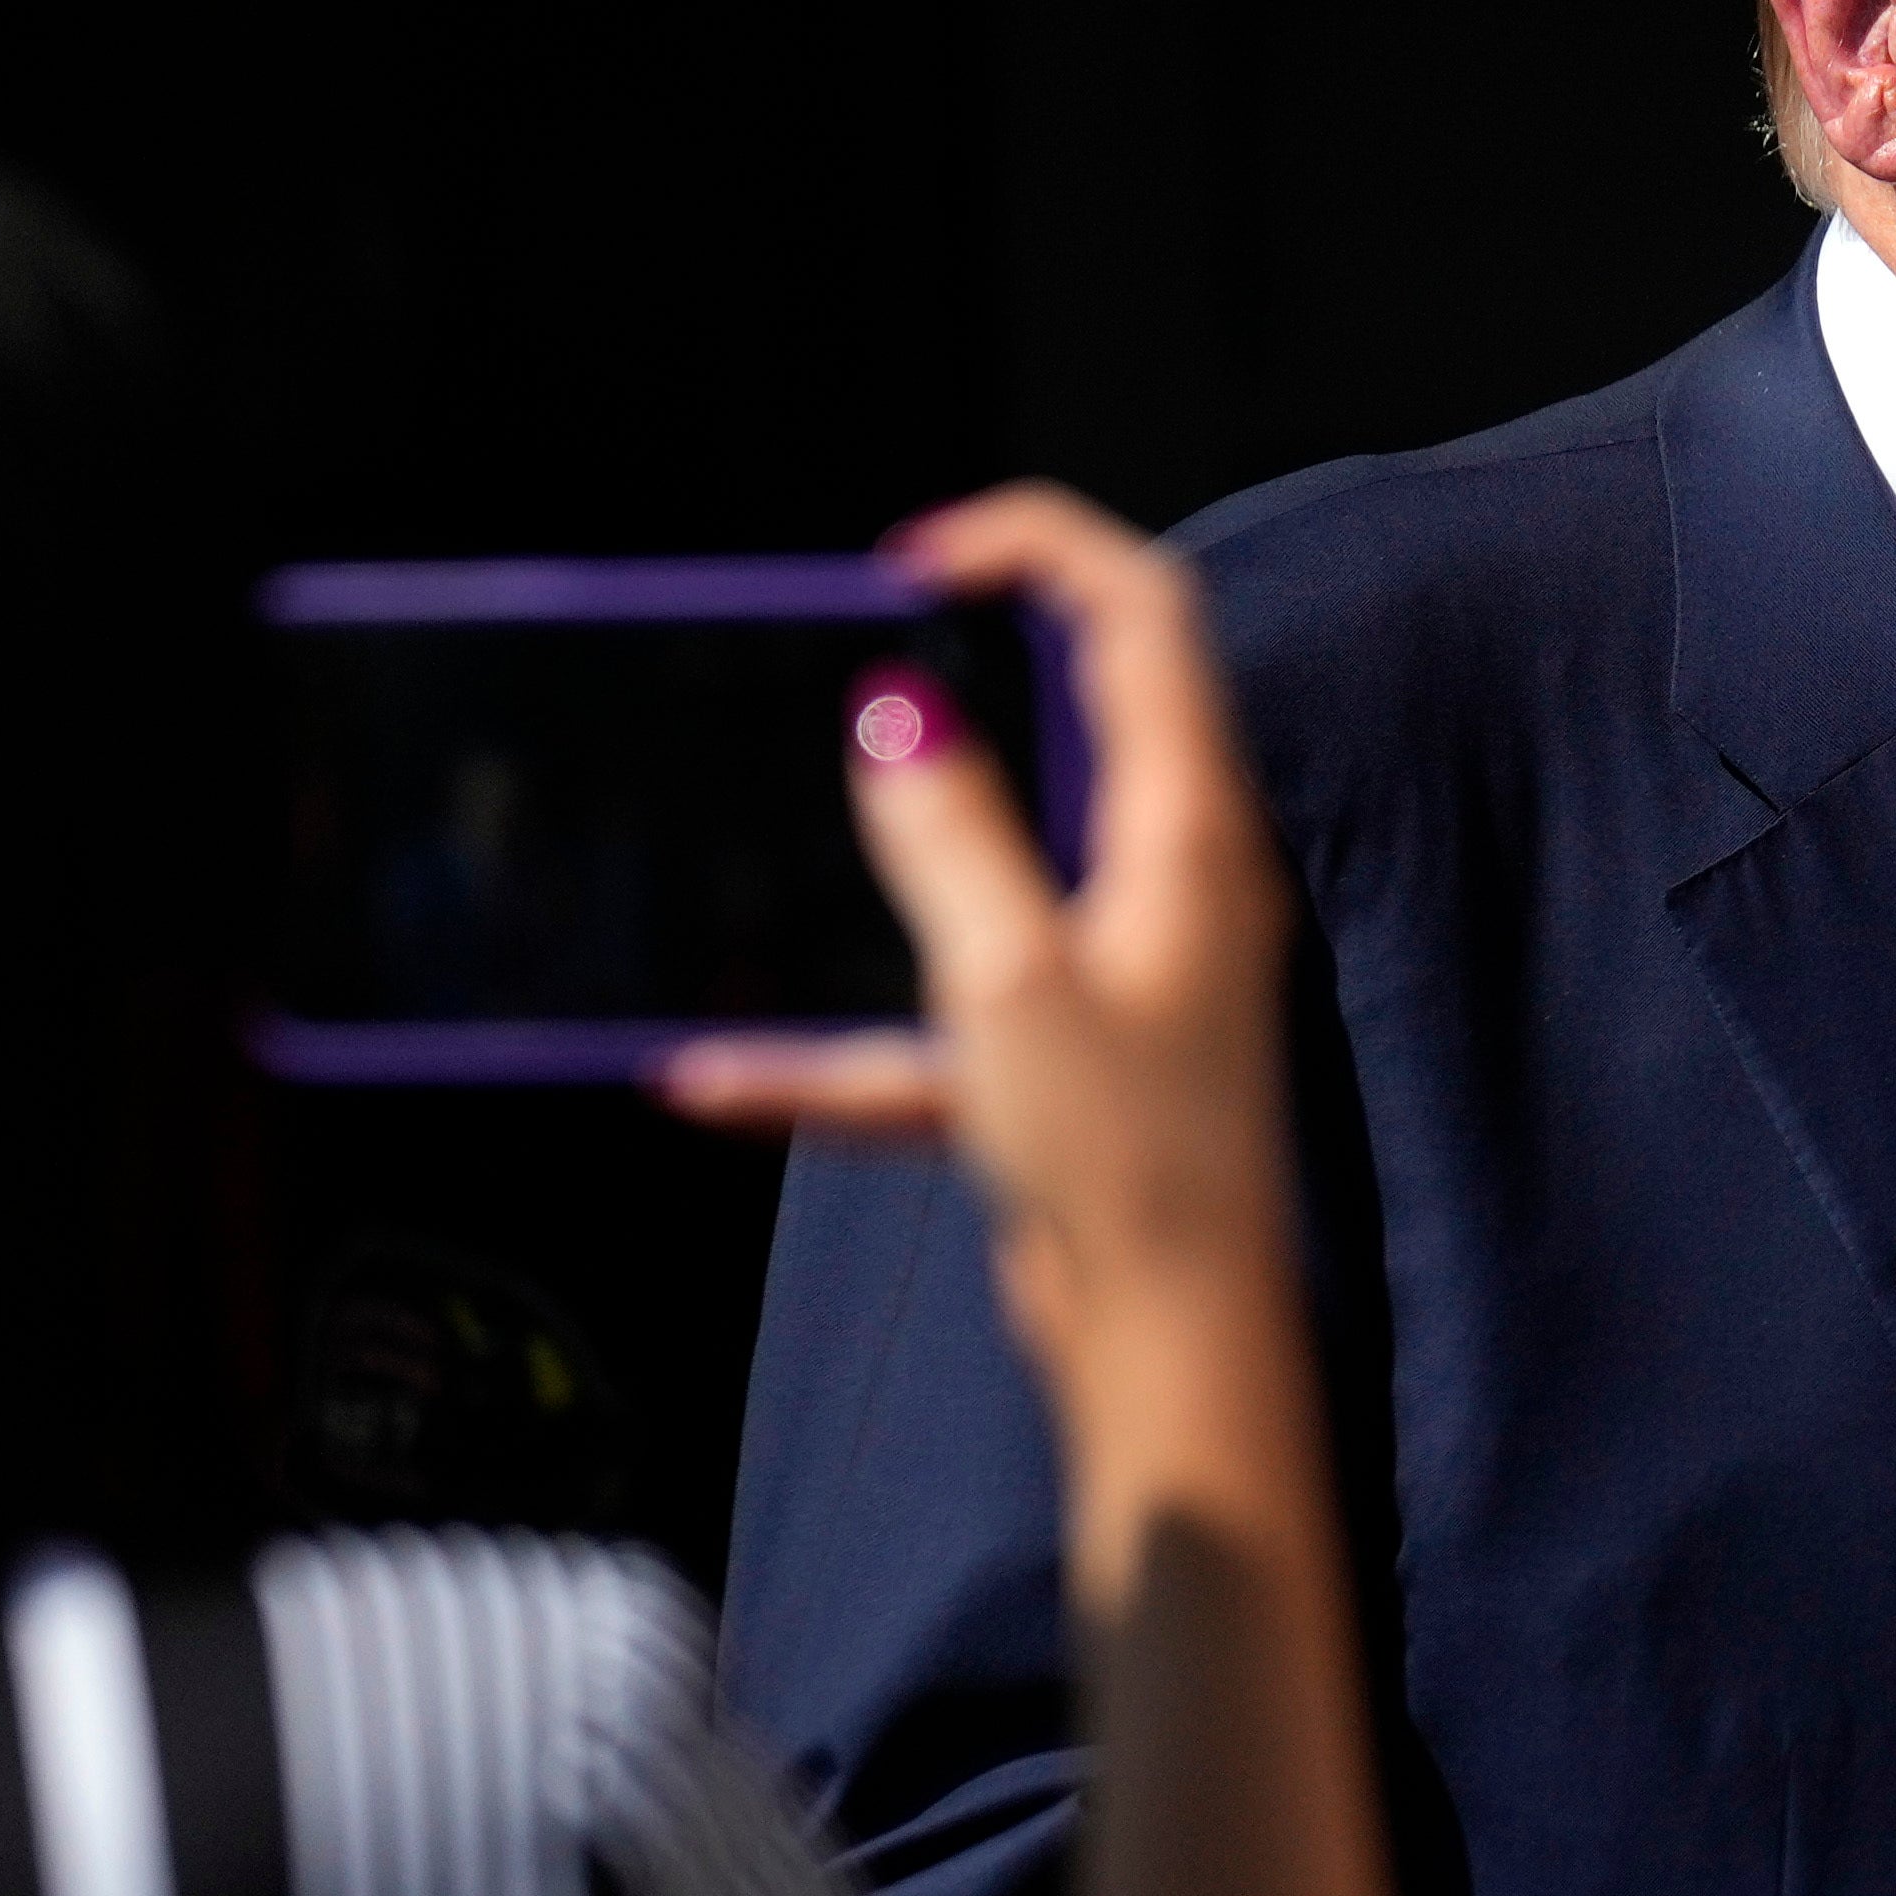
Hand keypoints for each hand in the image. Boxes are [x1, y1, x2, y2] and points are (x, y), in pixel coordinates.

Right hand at [662, 489, 1297, 1331]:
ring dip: (889, 859)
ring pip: (991, 872)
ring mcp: (1120, 973)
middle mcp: (1168, 883)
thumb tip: (896, 715)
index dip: (1039, 547)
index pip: (1140, 616)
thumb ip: (952, 839)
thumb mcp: (1012, 979)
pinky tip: (709, 1080)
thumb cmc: (1128, 1165)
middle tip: (854, 646)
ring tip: (774, 829)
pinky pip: (933, 1027)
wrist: (1173, 1347)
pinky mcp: (1066, 1063)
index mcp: (1186, 830)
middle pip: (1080, 716)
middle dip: (970, 671)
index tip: (916, 556)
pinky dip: (835, 1049)